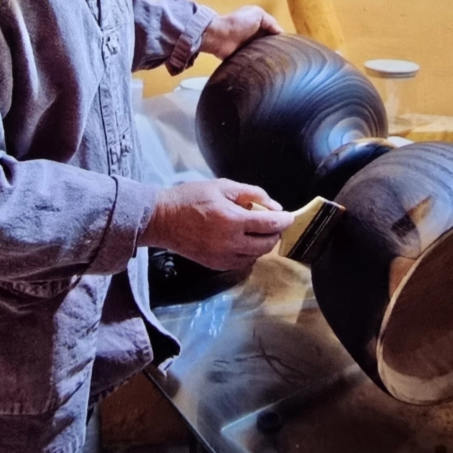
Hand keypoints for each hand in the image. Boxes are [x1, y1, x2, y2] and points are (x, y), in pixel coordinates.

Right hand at [141, 180, 294, 269]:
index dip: (285, 220)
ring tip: (255, 229)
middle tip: (273, 222)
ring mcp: (223, 257)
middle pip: (267, 244)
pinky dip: (248, 252)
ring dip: (262, 243)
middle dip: (275, 233)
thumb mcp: (222, 187)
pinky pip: (242, 262)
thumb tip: (275, 207)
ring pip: (257, 255)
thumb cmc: (190, 198)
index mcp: (232, 221)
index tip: (291, 216)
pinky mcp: (216, 265)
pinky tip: (242, 240)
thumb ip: (252, 194)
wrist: (162, 220)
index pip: (270, 224)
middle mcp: (230, 243)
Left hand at [200, 6, 281, 58]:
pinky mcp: (243, 60)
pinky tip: (266, 70)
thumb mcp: (257, 14)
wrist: (220, 36)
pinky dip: (259, 66)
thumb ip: (271, 21)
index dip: (282, 40)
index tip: (289, 48)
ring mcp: (249, 50)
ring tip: (277, 66)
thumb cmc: (239, 22)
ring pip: (264, 56)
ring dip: (268, 60)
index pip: (274, 35)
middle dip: (276, 51)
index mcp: (259, 27)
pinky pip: (255, 64)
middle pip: (270, 47)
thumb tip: (281, 33)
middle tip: (284, 59)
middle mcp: (255, 39)